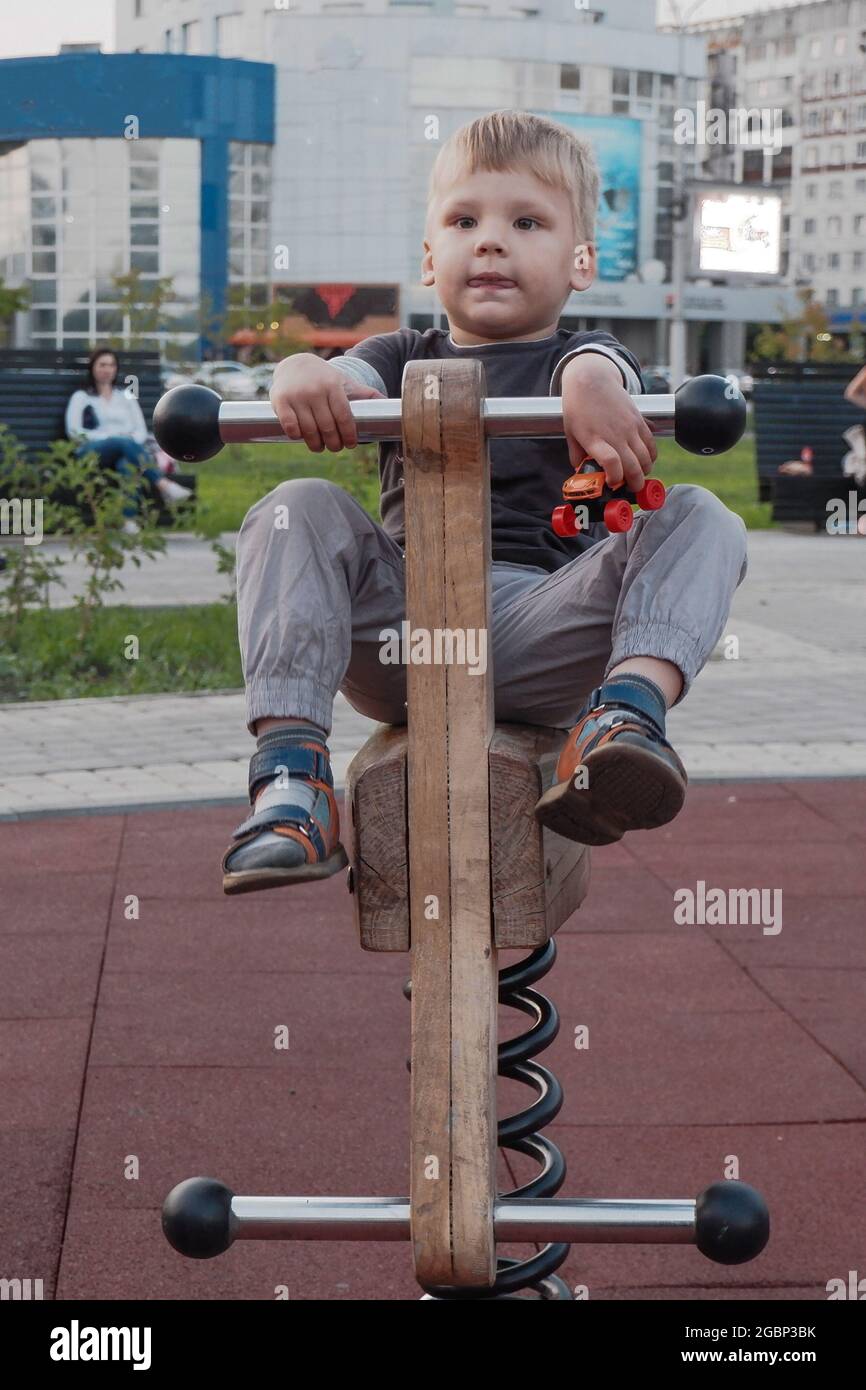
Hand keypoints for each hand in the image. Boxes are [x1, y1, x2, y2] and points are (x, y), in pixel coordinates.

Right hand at [269, 352, 384, 451]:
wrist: (296, 364)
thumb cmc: (325, 379)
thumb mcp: (344, 382)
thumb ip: (365, 394)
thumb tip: (388, 403)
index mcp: (333, 386)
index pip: (344, 417)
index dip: (349, 435)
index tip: (351, 444)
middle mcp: (315, 390)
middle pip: (328, 427)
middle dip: (334, 443)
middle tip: (335, 447)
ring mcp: (296, 395)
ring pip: (309, 430)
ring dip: (316, 444)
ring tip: (320, 447)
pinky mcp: (280, 400)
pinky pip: (290, 426)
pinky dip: (297, 436)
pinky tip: (302, 437)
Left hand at [561, 355, 656, 493]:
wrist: (591, 379)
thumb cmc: (578, 407)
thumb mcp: (571, 433)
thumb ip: (577, 455)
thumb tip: (581, 471)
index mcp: (595, 439)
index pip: (611, 463)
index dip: (615, 478)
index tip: (612, 484)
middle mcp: (615, 434)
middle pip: (633, 466)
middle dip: (635, 483)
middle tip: (631, 489)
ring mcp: (629, 427)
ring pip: (646, 458)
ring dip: (644, 471)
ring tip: (637, 475)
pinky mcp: (639, 420)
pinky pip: (651, 444)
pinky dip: (651, 456)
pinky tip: (645, 460)